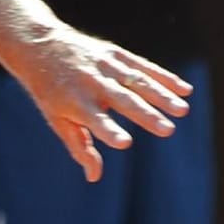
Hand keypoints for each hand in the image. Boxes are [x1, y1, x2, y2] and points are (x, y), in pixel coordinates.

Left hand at [15, 28, 191, 181]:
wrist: (38, 46)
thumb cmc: (51, 90)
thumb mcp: (57, 119)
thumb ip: (79, 146)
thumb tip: (94, 177)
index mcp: (75, 103)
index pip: (94, 120)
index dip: (108, 131)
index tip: (124, 143)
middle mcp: (91, 84)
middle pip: (122, 101)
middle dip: (145, 115)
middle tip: (167, 130)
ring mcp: (104, 67)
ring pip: (137, 81)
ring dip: (162, 95)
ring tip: (182, 110)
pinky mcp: (115, 54)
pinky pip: (143, 66)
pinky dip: (164, 77)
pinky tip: (185, 90)